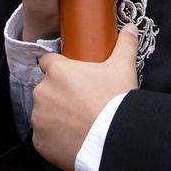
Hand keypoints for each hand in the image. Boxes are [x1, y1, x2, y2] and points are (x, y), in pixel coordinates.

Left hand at [33, 23, 139, 170]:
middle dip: (59, 94)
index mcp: (57, 71)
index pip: (48, 62)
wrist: (113, 140)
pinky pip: (44, 136)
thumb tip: (131, 28)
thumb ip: (125, 45)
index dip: (59, 68)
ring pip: (43, 112)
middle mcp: (42, 91)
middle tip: (81, 102)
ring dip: (55, 115)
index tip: (72, 77)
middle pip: (47, 88)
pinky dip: (54, 137)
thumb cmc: (115, 100)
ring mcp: (39, 118)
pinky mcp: (39, 141)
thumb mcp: (123, 68)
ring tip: (78, 122)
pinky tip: (73, 138)